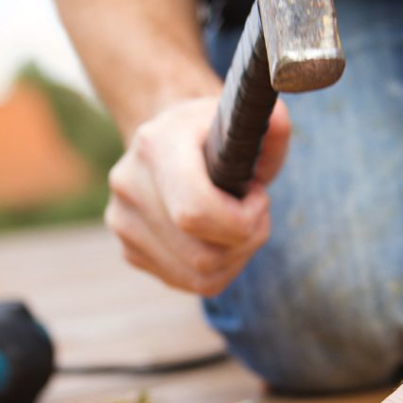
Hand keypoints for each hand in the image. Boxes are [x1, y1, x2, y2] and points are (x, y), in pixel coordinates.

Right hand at [105, 96, 290, 295]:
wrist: (166, 141)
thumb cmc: (211, 134)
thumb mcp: (244, 122)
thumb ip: (271, 127)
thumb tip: (279, 121)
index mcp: (156, 146)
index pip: (195, 212)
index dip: (241, 220)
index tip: (259, 197)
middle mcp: (129, 186)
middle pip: (202, 255)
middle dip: (246, 241)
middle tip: (256, 214)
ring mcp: (123, 222)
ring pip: (199, 275)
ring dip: (236, 258)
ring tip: (240, 225)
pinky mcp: (129, 250)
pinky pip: (188, 282)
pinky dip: (218, 269)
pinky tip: (220, 239)